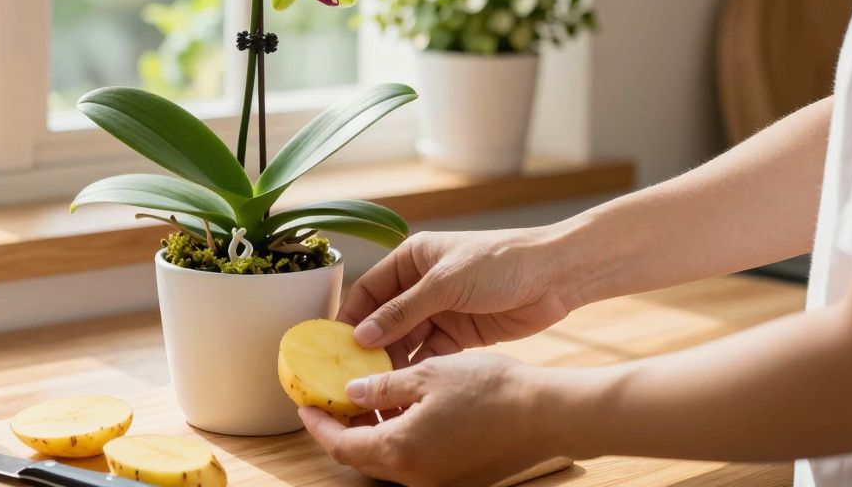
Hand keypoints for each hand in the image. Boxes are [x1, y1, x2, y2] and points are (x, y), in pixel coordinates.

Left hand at [299, 352, 556, 486]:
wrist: (547, 414)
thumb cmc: (491, 390)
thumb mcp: (427, 375)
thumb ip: (383, 387)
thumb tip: (352, 393)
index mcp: (400, 450)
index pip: (341, 445)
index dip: (319, 425)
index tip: (305, 406)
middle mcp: (416, 476)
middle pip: (361, 458)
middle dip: (341, 430)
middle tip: (330, 402)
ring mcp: (439, 480)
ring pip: (389, 460)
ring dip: (372, 432)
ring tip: (366, 398)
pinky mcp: (459, 477)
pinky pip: (415, 460)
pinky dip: (400, 438)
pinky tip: (404, 410)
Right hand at [339, 227, 582, 364]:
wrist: (555, 276)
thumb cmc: (499, 263)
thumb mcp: (445, 283)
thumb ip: (403, 311)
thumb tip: (363, 335)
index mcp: (412, 259)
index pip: (370, 290)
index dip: (351, 317)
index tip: (334, 346)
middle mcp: (421, 285)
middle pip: (385, 319)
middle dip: (370, 346)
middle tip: (353, 375)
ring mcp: (441, 310)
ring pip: (405, 340)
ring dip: (392, 361)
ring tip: (376, 387)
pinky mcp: (460, 334)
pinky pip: (429, 354)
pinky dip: (417, 369)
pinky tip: (404, 387)